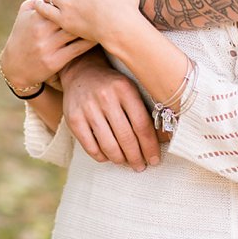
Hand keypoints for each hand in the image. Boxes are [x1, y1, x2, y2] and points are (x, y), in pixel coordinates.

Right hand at [0, 0, 93, 93]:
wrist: (14, 66)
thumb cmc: (21, 35)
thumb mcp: (24, 14)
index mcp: (35, 17)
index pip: (58, 2)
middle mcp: (41, 31)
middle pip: (68, 15)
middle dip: (85, 9)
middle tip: (102, 3)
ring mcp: (48, 46)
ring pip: (75, 32)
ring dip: (91, 24)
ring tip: (105, 17)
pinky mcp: (55, 61)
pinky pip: (77, 48)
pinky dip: (90, 41)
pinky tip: (99, 35)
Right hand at [57, 50, 160, 170]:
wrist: (81, 72)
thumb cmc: (112, 86)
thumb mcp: (131, 90)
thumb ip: (146, 112)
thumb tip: (164, 139)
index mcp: (124, 88)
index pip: (142, 125)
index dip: (150, 146)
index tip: (154, 159)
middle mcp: (105, 97)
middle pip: (126, 138)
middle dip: (136, 157)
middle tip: (140, 166)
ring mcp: (87, 108)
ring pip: (109, 145)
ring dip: (120, 159)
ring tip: (125, 162)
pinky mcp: (73, 118)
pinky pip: (91, 147)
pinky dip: (102, 157)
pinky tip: (108, 156)